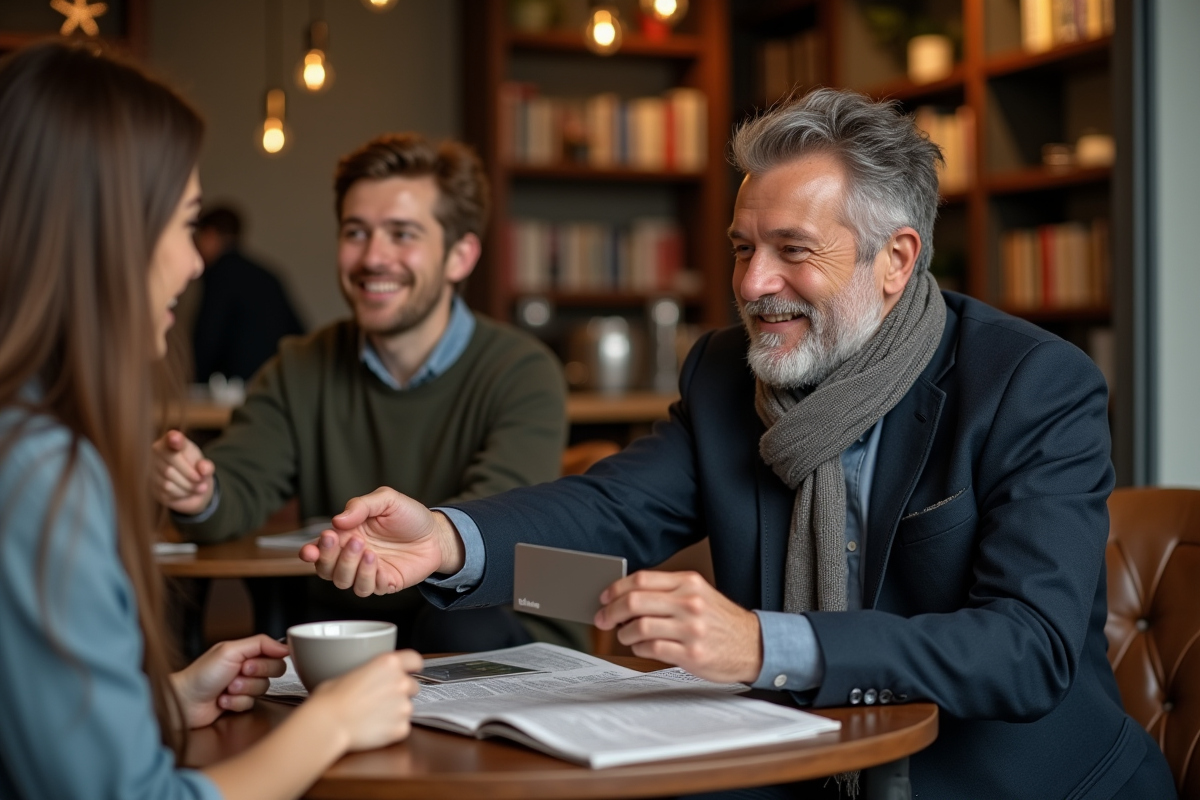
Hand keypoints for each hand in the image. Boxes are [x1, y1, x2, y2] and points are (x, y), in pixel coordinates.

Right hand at [152, 429, 215, 514]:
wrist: (192, 486)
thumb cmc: (197, 469)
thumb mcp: (205, 466)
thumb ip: (207, 466)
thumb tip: (203, 469)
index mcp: (172, 441)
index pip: (171, 438)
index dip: (174, 439)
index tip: (176, 438)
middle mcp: (158, 452)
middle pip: (170, 468)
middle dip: (188, 476)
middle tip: (201, 480)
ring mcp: (152, 469)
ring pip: (167, 483)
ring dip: (186, 487)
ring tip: (198, 487)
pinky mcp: (152, 485)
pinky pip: (167, 492)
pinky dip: (181, 493)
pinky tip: (187, 491)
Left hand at [171, 635, 288, 728]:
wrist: (184, 702)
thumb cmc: (200, 675)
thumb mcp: (230, 651)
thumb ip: (260, 643)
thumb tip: (284, 645)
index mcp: (245, 651)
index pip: (275, 652)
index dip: (268, 660)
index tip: (252, 663)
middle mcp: (246, 666)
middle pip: (273, 672)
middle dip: (254, 675)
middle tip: (238, 673)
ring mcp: (243, 685)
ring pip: (262, 689)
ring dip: (243, 690)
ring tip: (226, 688)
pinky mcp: (239, 702)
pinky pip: (251, 704)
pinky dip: (236, 703)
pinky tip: (222, 700)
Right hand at [298, 488, 463, 596]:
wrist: (436, 534)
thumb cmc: (409, 516)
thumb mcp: (387, 500)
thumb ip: (361, 505)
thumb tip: (338, 520)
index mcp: (347, 535)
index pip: (320, 549)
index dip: (311, 552)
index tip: (310, 549)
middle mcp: (353, 556)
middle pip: (326, 569)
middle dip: (331, 558)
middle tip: (349, 541)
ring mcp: (367, 572)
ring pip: (344, 582)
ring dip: (350, 567)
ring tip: (368, 550)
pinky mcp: (384, 583)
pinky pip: (368, 588)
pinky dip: (370, 577)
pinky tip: (379, 562)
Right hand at [305, 650, 423, 752]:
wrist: (328, 723)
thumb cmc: (331, 698)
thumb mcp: (351, 672)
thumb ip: (372, 672)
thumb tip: (372, 678)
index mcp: (389, 663)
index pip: (415, 659)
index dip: (412, 667)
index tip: (410, 671)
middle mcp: (401, 682)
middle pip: (413, 686)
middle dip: (401, 692)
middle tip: (381, 700)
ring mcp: (403, 706)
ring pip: (408, 708)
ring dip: (396, 712)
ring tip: (373, 716)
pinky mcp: (401, 728)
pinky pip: (403, 727)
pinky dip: (392, 729)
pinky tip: (374, 728)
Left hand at [595, 570, 762, 683]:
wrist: (754, 645)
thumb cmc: (721, 621)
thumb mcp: (699, 594)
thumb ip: (668, 592)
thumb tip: (627, 595)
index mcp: (689, 583)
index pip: (642, 579)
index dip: (616, 588)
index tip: (605, 597)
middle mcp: (689, 603)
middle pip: (635, 601)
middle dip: (611, 611)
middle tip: (603, 619)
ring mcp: (690, 629)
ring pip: (639, 626)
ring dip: (624, 633)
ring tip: (625, 635)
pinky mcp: (691, 654)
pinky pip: (651, 649)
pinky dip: (639, 649)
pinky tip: (642, 647)